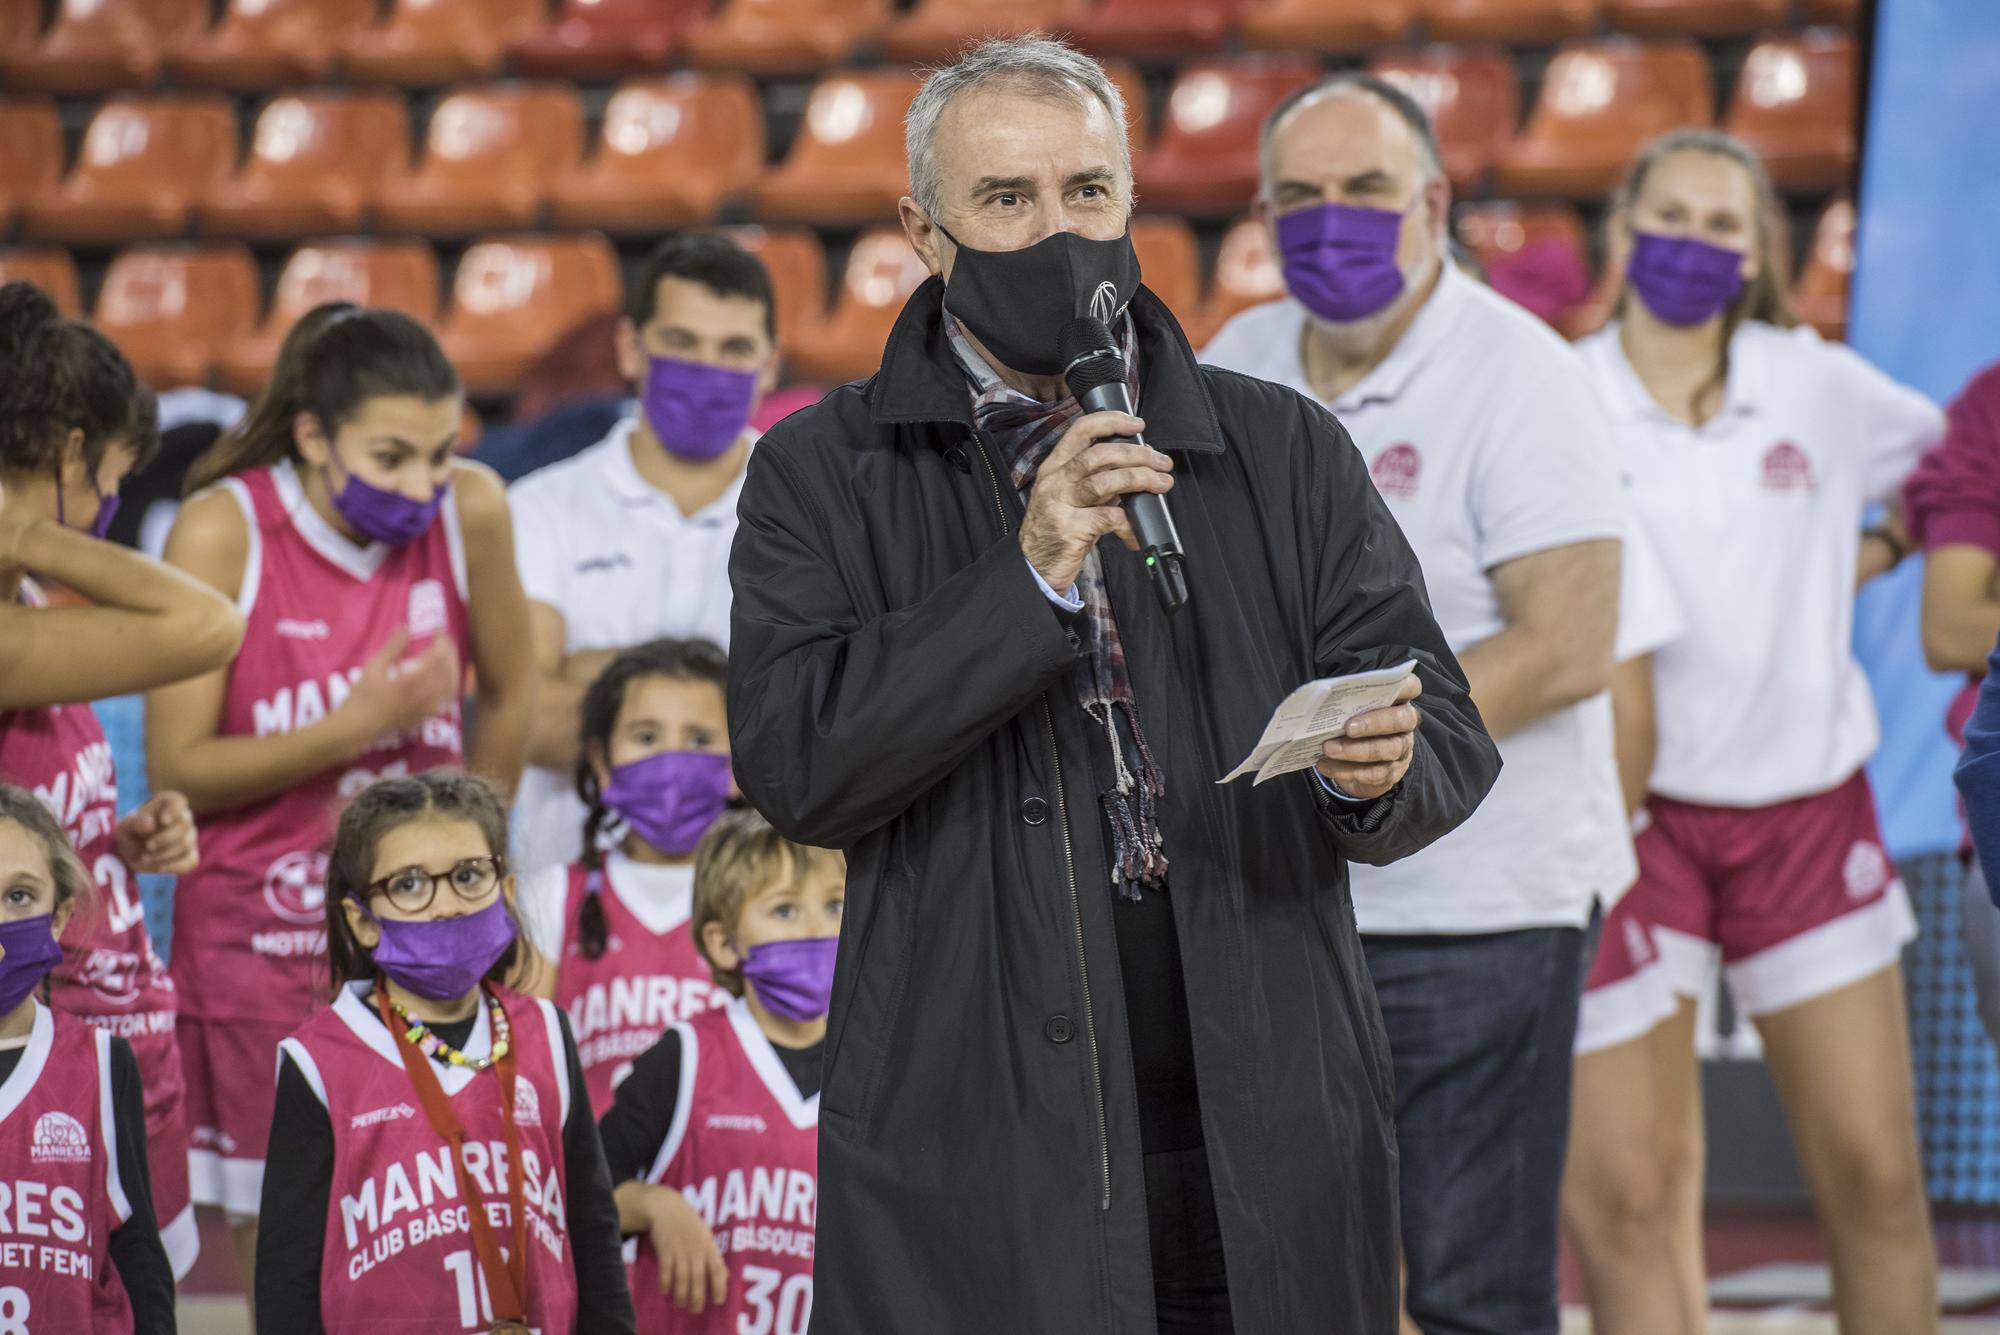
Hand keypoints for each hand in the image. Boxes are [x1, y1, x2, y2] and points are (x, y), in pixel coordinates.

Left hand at [115, 792, 198, 874]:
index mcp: (167, 804)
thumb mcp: (125, 827)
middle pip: (184, 825)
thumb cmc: (129, 834)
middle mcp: (183, 818)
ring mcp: (189, 837)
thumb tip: (151, 825)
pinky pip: (190, 862)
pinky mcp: (191, 856)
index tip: (163, 820)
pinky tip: (158, 867)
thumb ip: (136, 823)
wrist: (130, 853)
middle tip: (148, 846)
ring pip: (186, 844)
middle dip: (166, 838)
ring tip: (145, 858)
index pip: (178, 801)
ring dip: (165, 854)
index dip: (174, 810)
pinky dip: (173, 866)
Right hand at [339, 627, 460, 740]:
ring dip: (453, 668)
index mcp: (410, 682)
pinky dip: (451, 686)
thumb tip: (406, 627)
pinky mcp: (426, 717)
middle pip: (449, 671)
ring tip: (448, 656)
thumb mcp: (373, 667)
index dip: (442, 642)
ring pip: (451, 687)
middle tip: (445, 640)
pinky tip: (447, 679)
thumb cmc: (362, 696)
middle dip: (451, 652)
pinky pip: (447, 701)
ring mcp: (426, 708)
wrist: (358, 727)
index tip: (439, 630)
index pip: (437, 658)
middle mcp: (423, 696)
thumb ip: (392, 647)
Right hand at [643, 1184, 728, 1313]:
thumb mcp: (707, 1238)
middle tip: (695, 1310)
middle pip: (698, 1279)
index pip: (718, 1270)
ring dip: (680, 1294)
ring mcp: (680, 1250)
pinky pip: (665, 1271)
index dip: (720, 1287)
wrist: (668, 1208)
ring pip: (681, 1278)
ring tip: (679, 1304)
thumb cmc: (691, 1225)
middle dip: (697, 1298)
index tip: (718, 1301)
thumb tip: (726, 1276)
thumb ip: (715, 1258)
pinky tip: (665, 1290)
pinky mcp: (665, 1250)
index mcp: (709, 1248)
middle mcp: (696, 1250)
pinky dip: (665, 1283)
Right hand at [1017, 411, 1172, 593]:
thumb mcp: (1071, 497)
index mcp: (1054, 467)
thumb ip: (1096, 480)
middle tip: (1160, 462)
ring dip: (1139, 479)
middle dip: (1136, 455)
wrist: (1035, 567)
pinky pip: (1109, 518)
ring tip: (1160, 484)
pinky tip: (1135, 531)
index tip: (1136, 424)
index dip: (1111, 421)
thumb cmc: (1057, 530)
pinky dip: (1129, 523)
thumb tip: (1136, 467)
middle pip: (1099, 455)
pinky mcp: (1070, 529)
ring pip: (1105, 482)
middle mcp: (1055, 482)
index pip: (1080, 431)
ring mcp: (1060, 505)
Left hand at [1317, 675, 1422, 800]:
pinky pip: (1374, 774)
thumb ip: (1346, 698)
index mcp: (1398, 699)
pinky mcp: (1392, 773)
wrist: (1354, 761)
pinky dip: (1347, 770)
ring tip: (1328, 749)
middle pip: (1402, 720)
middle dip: (1374, 723)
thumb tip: (1321, 694)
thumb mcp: (1350, 707)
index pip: (1410, 686)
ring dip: (1356, 751)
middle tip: (1347, 727)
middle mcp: (1405, 723)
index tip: (1380, 684)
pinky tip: (1325, 765)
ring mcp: (1402, 749)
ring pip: (1388, 749)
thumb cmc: (1351, 722)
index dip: (1402, 684)